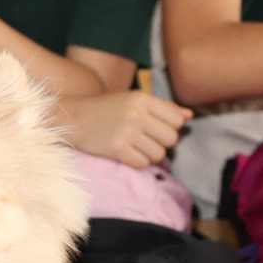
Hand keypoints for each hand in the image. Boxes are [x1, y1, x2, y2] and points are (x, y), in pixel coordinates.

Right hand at [62, 91, 193, 166]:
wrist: (74, 117)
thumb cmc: (107, 108)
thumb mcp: (134, 100)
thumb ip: (163, 107)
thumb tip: (188, 115)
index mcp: (142, 98)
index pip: (177, 120)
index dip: (171, 128)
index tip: (157, 128)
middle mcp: (136, 114)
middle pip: (171, 139)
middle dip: (162, 143)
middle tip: (147, 140)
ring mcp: (126, 132)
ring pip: (159, 154)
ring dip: (150, 155)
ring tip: (136, 147)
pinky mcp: (117, 149)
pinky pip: (142, 163)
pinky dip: (138, 162)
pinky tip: (128, 153)